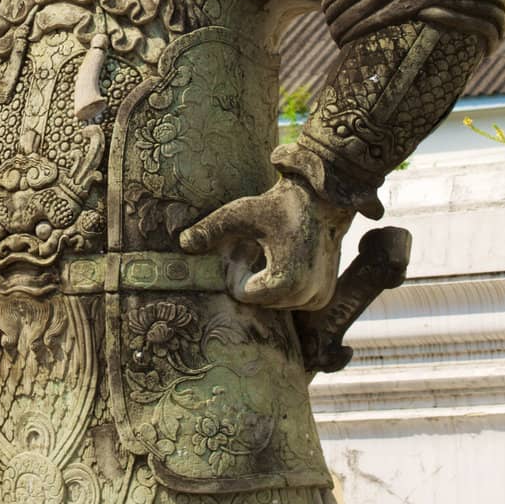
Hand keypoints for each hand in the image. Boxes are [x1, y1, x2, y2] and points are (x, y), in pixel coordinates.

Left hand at [179, 176, 351, 309]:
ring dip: (267, 281)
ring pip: (273, 303)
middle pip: (258, 300)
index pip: (242, 294)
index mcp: (285, 282)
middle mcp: (305, 297)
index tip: (249, 244)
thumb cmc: (277, 205)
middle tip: (263, 245)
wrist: (321, 200)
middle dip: (253, 275)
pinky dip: (283, 285)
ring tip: (277, 250)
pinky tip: (289, 258)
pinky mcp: (323, 297)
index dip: (238, 268)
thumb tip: (181, 243)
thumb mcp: (240, 214)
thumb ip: (210, 230)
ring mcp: (316, 299)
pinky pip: (289, 301)